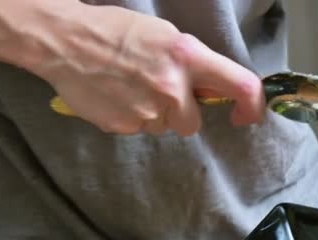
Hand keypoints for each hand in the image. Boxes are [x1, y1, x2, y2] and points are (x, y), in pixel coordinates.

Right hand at [26, 3, 263, 135]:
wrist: (65, 41)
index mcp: (188, 57)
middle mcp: (173, 88)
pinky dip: (132, 118)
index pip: (240, 85)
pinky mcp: (124, 126)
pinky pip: (140, 130)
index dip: (252, 106)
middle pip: (193, 123)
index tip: (245, 115)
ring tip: (130, 88)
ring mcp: (148, 111)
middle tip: (157, 90)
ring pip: (164, 127)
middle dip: (180, 113)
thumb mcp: (165, 36)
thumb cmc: (117, 31)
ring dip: (155, 115)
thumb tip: (211, 90)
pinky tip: (116, 96)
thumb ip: (193, 64)